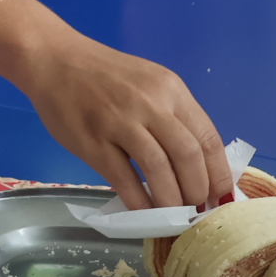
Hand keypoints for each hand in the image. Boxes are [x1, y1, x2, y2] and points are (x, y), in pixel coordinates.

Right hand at [11, 34, 232, 209]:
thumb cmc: (104, 74)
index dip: (219, 173)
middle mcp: (150, 103)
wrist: (54, 60)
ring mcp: (120, 122)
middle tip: (197, 211)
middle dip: (198, 191)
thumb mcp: (149, 83)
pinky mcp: (93, 141)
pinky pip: (124, 178)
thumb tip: (197, 164)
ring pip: (159, 169)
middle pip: (188, 156)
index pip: (208, 137)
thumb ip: (172, 116)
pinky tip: (144, 212)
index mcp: (170, 89)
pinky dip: (139, 201)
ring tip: (174, 216)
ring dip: (171, 200)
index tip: (221, 197)